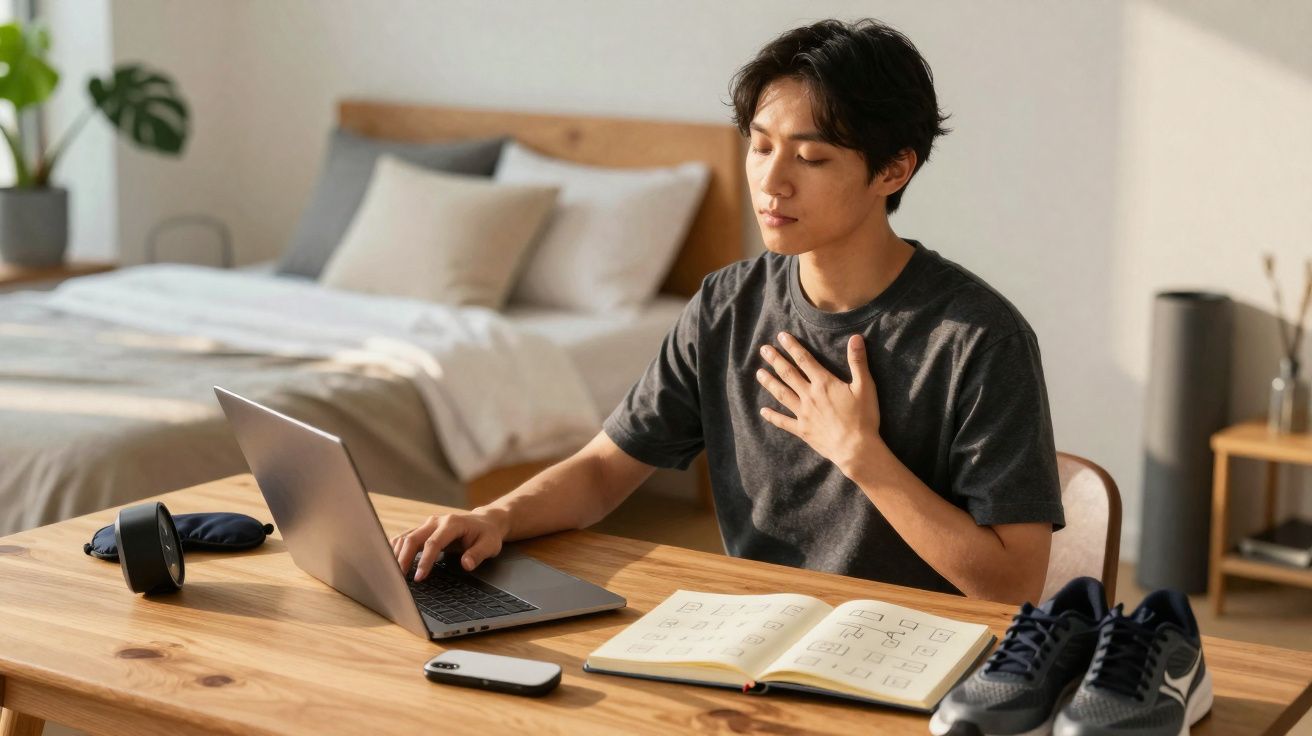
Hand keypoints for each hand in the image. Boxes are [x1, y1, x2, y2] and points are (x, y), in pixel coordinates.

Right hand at [390, 508, 509, 581]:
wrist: (485, 522)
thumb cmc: (487, 535)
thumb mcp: (490, 545)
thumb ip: (478, 554)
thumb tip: (466, 565)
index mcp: (452, 524)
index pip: (433, 543)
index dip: (424, 560)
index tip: (419, 577)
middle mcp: (436, 521)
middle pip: (413, 538)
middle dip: (404, 558)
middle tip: (398, 579)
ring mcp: (428, 524)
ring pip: (406, 537)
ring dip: (397, 554)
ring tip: (392, 574)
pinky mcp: (423, 530)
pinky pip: (405, 537)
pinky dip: (396, 549)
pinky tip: (391, 561)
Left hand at [755, 332, 881, 476]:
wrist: (855, 448)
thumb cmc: (863, 417)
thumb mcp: (865, 386)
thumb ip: (858, 361)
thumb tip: (855, 338)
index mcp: (824, 383)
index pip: (804, 360)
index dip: (792, 347)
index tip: (781, 336)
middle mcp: (809, 395)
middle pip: (788, 374)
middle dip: (775, 360)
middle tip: (763, 349)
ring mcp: (803, 413)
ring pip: (782, 394)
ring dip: (769, 383)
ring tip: (758, 373)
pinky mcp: (802, 430)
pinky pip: (783, 422)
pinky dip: (772, 416)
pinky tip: (763, 411)